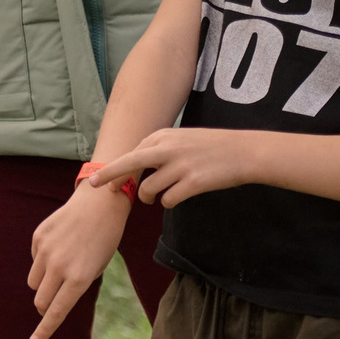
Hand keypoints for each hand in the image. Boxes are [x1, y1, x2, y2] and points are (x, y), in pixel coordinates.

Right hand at [26, 182, 133, 338]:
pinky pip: (34, 260)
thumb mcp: (96, 268)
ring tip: (61, 269)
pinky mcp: (38, 237)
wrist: (99, 204)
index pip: (56, 312)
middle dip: (45, 306)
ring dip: (43, 284)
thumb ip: (75, 286)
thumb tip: (50, 301)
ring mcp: (46, 250)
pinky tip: (59, 247)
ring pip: (34, 282)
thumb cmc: (103, 241)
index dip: (44, 331)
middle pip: (41, 300)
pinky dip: (43, 261)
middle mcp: (59, 266)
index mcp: (79, 278)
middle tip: (54, 301)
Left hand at [91, 126, 260, 207]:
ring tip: (153, 199)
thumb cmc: (210, 146)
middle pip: (129, 164)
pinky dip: (167, 202)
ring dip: (148, 198)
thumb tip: (135, 163)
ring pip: (149, 189)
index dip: (116, 169)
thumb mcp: (181, 139)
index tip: (101, 178)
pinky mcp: (193, 183)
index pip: (131, 153)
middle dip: (109, 176)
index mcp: (163, 136)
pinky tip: (174, 198)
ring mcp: (180, 165)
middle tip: (96, 186)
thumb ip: (159, 149)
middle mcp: (168, 149)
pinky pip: (168, 199)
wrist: (242, 151)